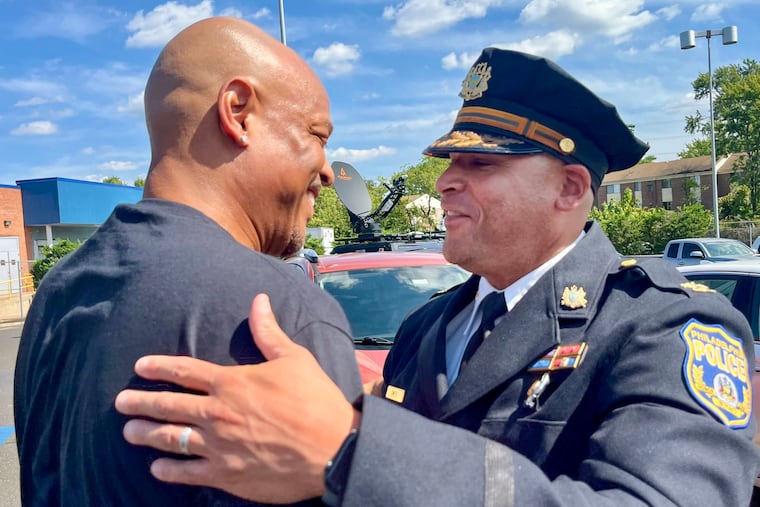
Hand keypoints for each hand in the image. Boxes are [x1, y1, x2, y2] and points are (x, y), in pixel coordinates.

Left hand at [115, 294, 359, 502]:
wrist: (333, 448)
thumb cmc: (315, 400)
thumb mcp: (295, 359)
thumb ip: (269, 332)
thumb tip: (258, 300)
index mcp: (231, 382)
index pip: (184, 371)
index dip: (159, 367)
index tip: (140, 366)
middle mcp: (217, 413)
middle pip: (167, 405)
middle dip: (140, 402)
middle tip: (119, 402)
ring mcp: (218, 446)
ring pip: (169, 438)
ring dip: (145, 434)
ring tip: (128, 432)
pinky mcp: (225, 474)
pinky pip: (186, 472)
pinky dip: (168, 470)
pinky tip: (157, 468)